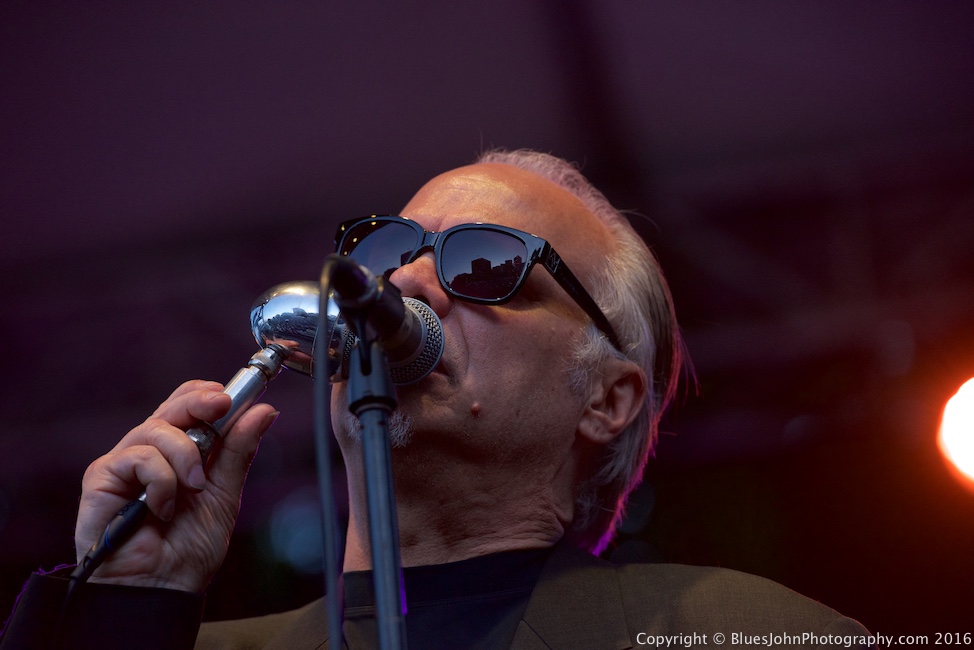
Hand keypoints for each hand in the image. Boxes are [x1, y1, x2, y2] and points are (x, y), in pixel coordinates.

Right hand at [75, 380, 278, 592]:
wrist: (164, 586)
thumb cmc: (189, 548)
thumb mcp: (225, 492)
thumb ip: (239, 451)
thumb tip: (264, 410)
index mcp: (177, 451)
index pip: (186, 404)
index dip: (206, 394)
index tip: (230, 397)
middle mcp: (148, 451)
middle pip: (170, 407)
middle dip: (200, 403)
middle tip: (221, 407)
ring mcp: (123, 463)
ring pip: (157, 430)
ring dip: (185, 457)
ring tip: (193, 488)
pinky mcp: (101, 478)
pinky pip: (137, 457)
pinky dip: (161, 481)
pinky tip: (162, 508)